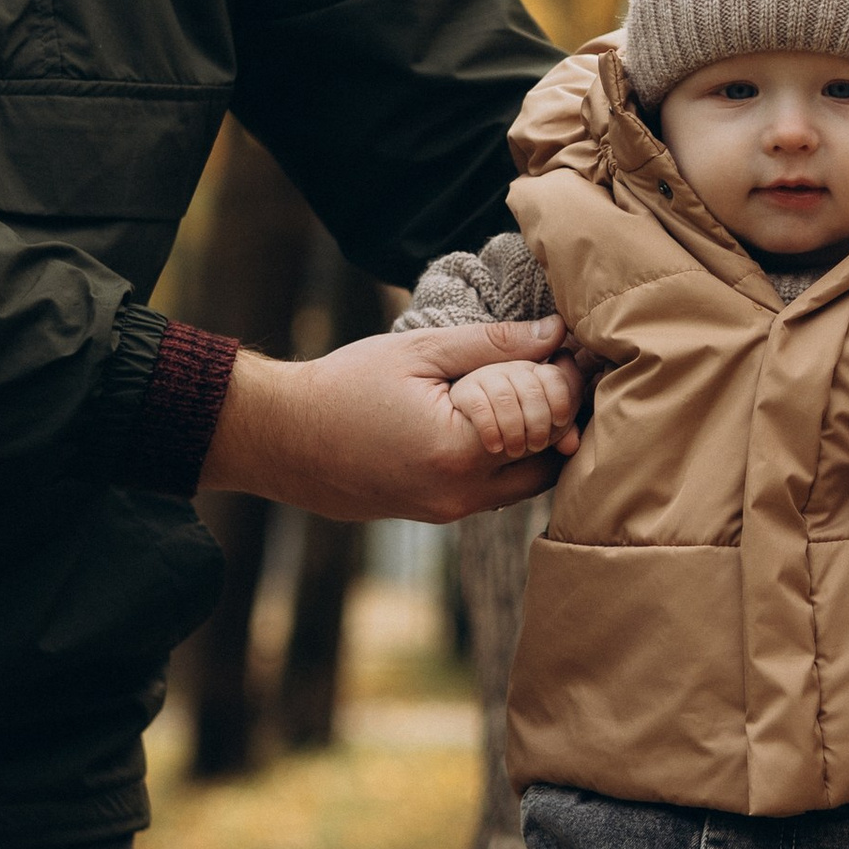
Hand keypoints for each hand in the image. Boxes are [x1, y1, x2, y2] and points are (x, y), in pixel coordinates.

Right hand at [202, 316, 583, 520]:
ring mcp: (448, 511)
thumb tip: (555, 333)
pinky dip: (506, 458)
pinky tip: (492, 419)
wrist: (282, 438)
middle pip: (549, 463)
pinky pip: (494, 490)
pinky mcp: (436, 514)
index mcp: (458, 450)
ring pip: (526, 483)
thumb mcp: (420, 352)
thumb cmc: (344, 386)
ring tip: (524, 393)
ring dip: (535, 442)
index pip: (548, 422)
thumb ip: (494, 345)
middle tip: (554, 373)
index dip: (566, 384)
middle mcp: (460, 493)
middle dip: (560, 418)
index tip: (567, 352)